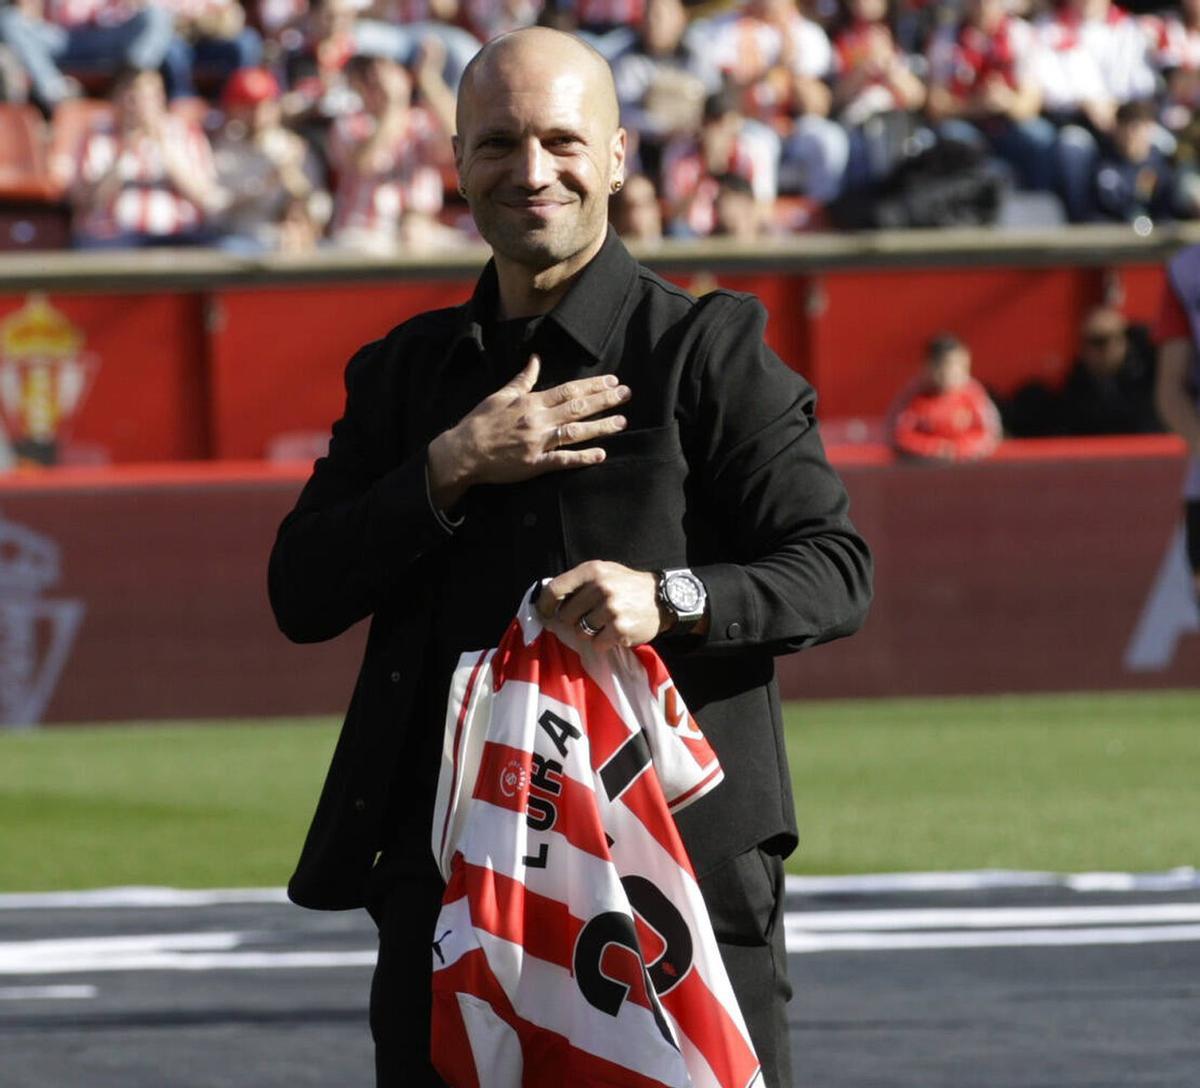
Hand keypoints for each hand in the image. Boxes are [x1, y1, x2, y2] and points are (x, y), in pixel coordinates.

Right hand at [427, 354, 629, 509]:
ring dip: (601, 427)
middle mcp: (538, 420)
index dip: (593, 385)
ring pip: (575, 432)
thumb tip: (535, 360)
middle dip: (605, 400)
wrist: (463, 451)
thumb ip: (522, 379)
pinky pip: (562, 460)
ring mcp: (538, 443)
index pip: (569, 390)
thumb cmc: (480, 422)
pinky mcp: (534, 464)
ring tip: (622, 422)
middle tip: (626, 394)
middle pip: (578, 408)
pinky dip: (582, 458)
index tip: (612, 381)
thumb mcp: (500, 395)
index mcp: (531, 402)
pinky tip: (601, 455)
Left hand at [537, 561, 669, 651]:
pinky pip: (596, 643)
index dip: (544, 604)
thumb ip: (578, 583)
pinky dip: (603, 642)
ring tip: (605, 623)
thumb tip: (547, 601)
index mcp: (592, 571)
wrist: (662, 599)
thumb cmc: (627, 585)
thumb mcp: (604, 572)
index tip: (543, 613)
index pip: (555, 588)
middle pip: (566, 614)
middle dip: (574, 620)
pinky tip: (614, 632)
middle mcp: (600, 587)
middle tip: (589, 616)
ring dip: (590, 631)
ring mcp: (610, 609)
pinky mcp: (619, 628)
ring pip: (580, 631)